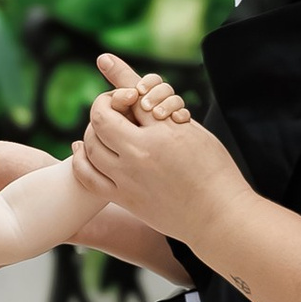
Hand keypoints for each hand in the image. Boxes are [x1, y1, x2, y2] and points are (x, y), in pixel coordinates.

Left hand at [81, 65, 237, 242]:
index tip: (130, 96)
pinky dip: (81, 159)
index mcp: (161, 134)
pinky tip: (83, 150)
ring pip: (89, 146)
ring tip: (105, 129)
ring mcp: (128, 180)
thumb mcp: (189, 129)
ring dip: (93, 132)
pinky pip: (87, 177)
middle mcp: (140, 156)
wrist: (218, 215)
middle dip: (104, 108)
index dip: (122, 91)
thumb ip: (161, 106)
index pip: (124, 98)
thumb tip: (135, 86)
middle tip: (117, 110)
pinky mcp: (125, 199)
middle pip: (100, 120)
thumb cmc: (212, 168)